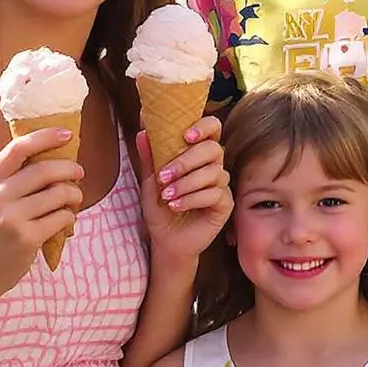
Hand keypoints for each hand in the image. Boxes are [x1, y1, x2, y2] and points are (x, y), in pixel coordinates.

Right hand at [0, 129, 81, 301]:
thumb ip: (12, 175)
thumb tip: (53, 151)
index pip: (19, 148)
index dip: (46, 137)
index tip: (67, 134)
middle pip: (45, 170)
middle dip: (70, 168)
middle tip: (79, 172)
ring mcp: (11, 218)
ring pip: (58, 194)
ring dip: (74, 194)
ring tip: (74, 199)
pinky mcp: (26, 238)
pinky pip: (61, 218)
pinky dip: (70, 217)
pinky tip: (66, 221)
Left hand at [136, 117, 231, 263]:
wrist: (165, 239)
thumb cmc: (160, 207)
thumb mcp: (150, 181)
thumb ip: (149, 157)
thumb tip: (142, 132)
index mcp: (197, 153)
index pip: (212, 128)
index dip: (203, 126)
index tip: (185, 135)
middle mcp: (213, 165)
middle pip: (213, 149)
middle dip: (186, 161)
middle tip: (164, 175)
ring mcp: (221, 185)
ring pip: (212, 173)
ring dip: (185, 184)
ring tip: (167, 196)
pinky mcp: (225, 204)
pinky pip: (214, 194)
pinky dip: (192, 199)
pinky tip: (176, 206)